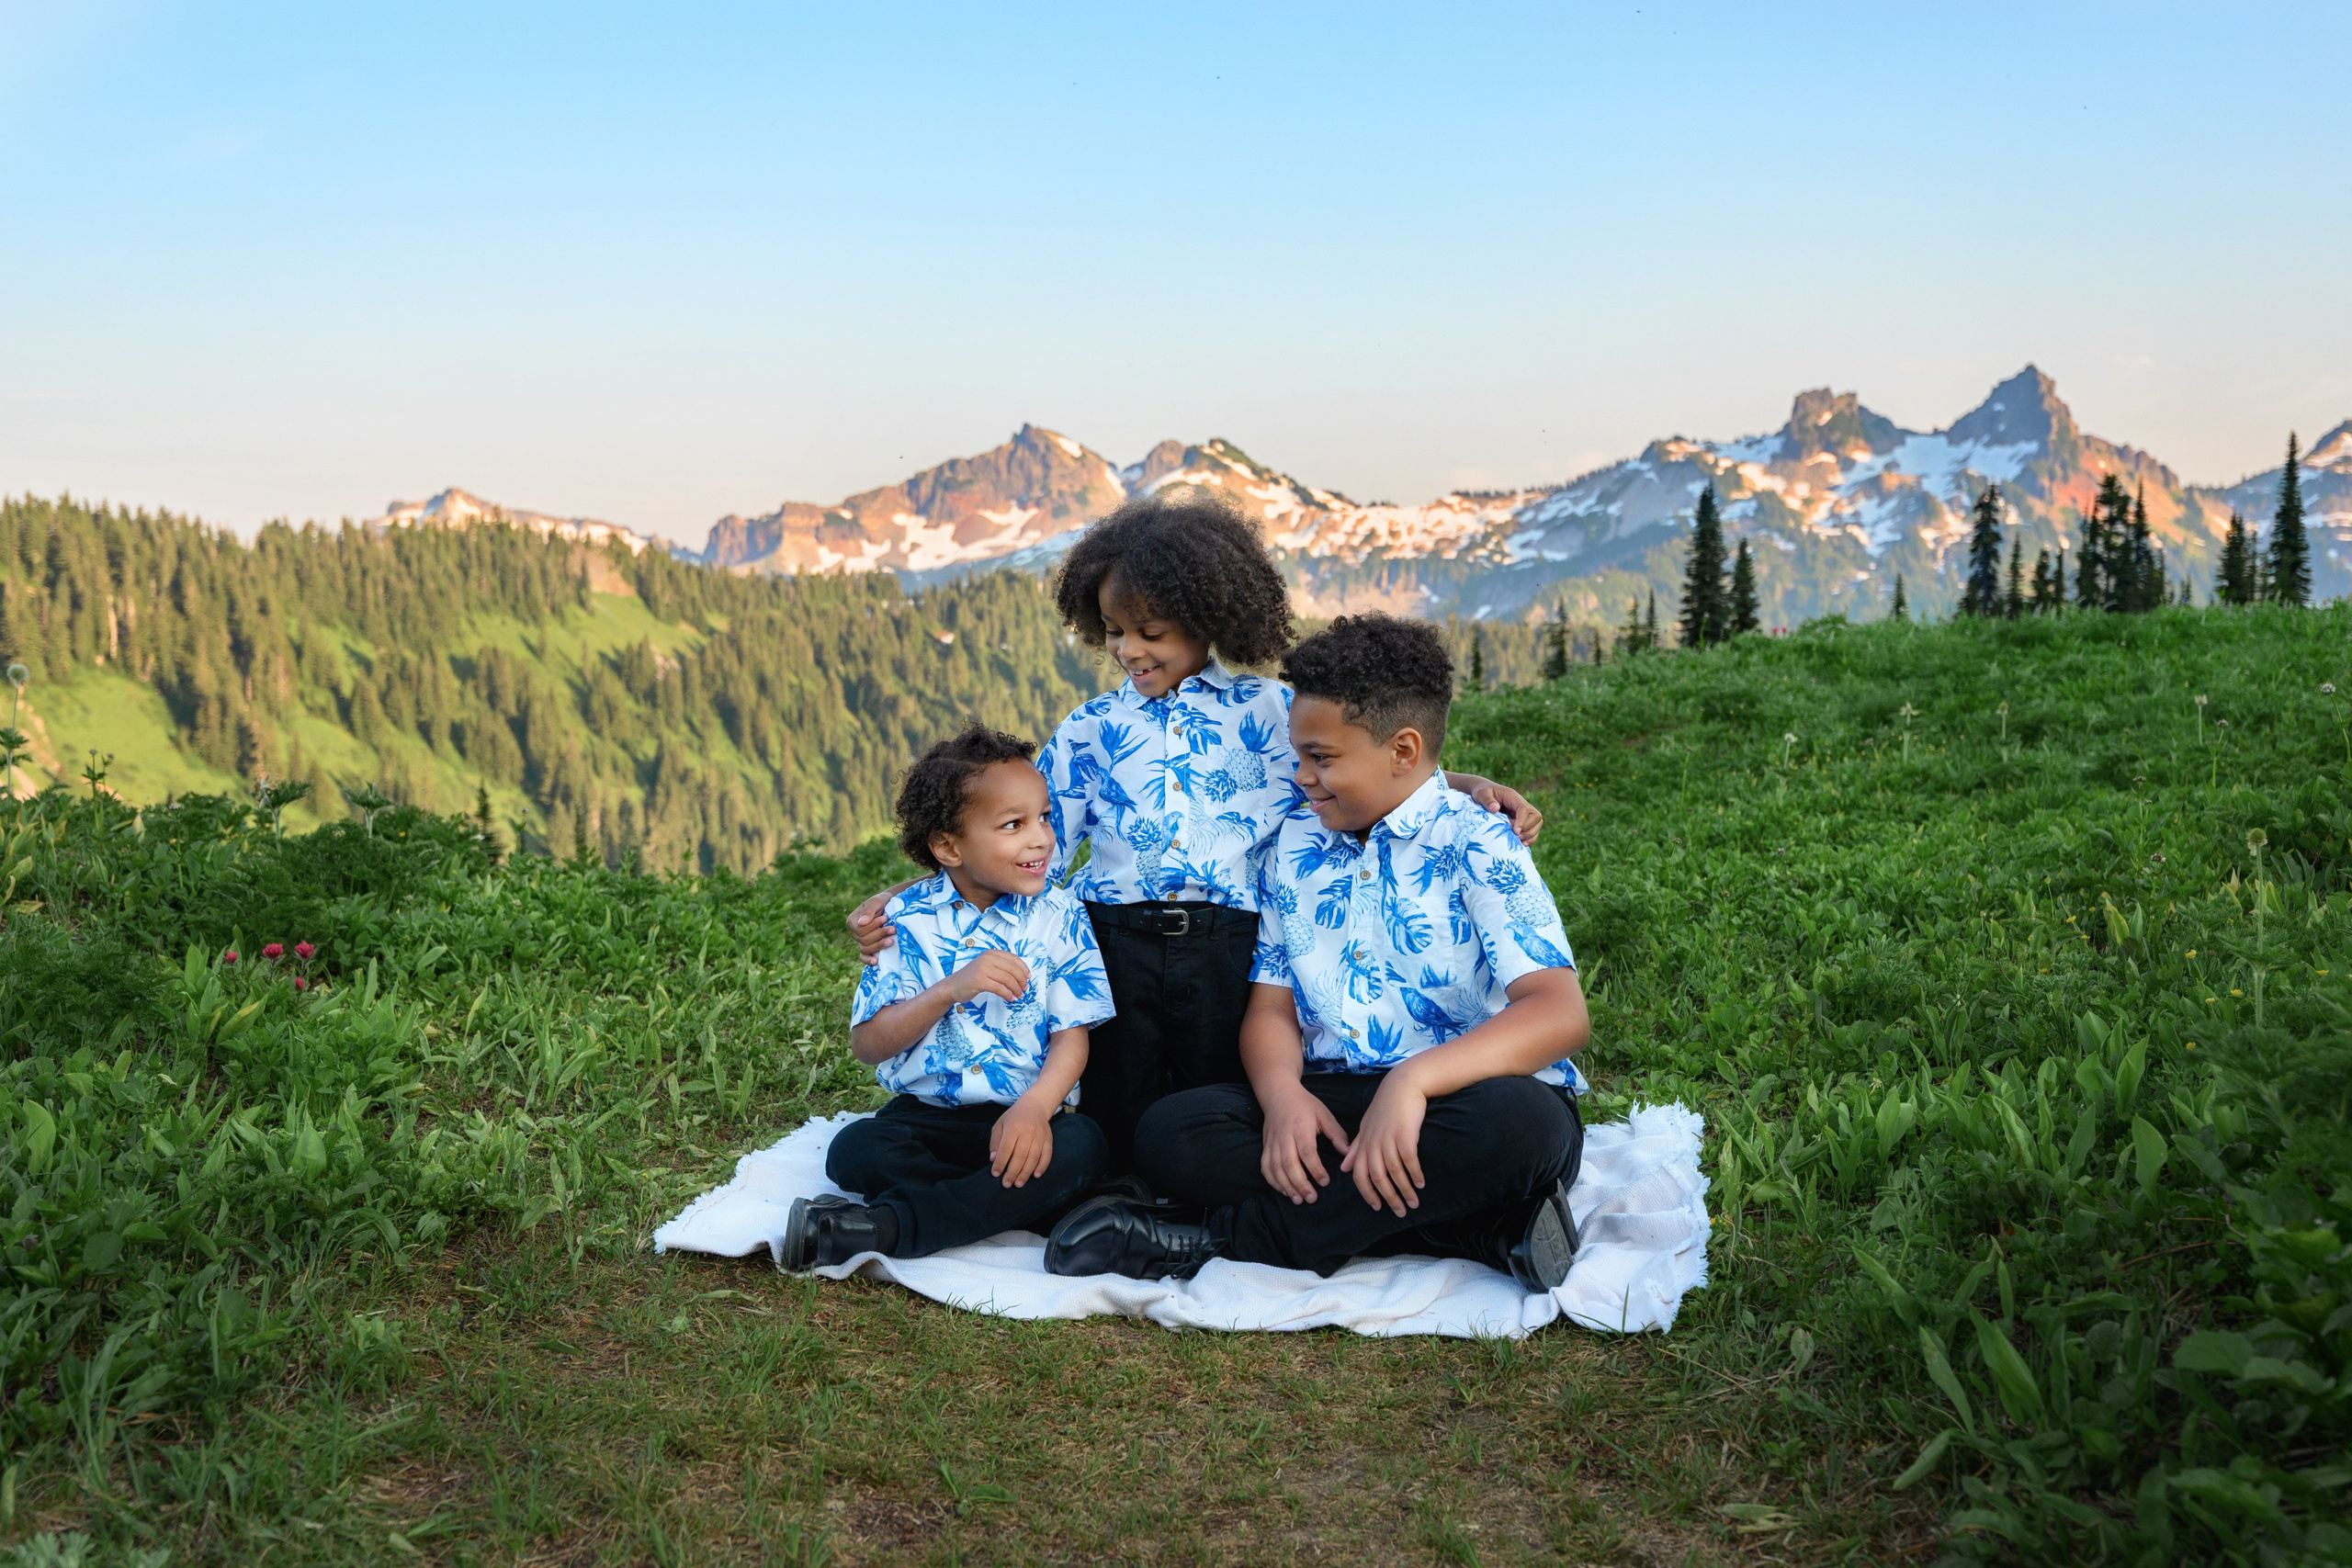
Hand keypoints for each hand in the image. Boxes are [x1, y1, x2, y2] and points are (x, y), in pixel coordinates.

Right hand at [847, 891, 894, 961]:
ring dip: (879, 945)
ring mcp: (860, 942)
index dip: (873, 926)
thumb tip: (862, 922)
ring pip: (865, 949)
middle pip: (863, 940)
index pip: (859, 929)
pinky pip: (863, 957)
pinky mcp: (868, 948)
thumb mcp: (875, 902)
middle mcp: (854, 933)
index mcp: (852, 921)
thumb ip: (868, 911)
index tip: (885, 918)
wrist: (890, 906)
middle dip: (879, 934)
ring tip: (891, 941)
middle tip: (893, 929)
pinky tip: (876, 961)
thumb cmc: (881, 902)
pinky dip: (868, 960)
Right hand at [948, 951, 1029, 1005]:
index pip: (1013, 958)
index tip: (1028, 977)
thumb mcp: (987, 966)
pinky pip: (999, 988)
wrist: (953, 986)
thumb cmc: (972, 978)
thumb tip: (1021, 975)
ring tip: (1019, 995)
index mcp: (991, 953)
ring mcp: (983, 969)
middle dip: (1021, 980)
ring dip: (1016, 989)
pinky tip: (1010, 998)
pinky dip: (1007, 994)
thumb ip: (1001, 967)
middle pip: (1012, 969)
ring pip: (1007, 979)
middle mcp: (987, 959)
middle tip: (1025, 988)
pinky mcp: (980, 981)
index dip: (1023, 968)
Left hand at [990, 1101, 1054, 1186]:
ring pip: (1033, 1158)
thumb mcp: (1000, 1125)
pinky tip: (1036, 1176)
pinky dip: (1042, 1167)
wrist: (1035, 1106)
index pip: (1006, 1148)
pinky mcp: (1048, 1139)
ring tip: (1018, 1184)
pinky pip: (1047, 1155)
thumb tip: (993, 1159)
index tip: (995, 1174)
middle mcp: (1027, 1132)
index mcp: (1013, 1127)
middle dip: (1012, 1172)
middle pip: (1020, 1155)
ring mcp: (1039, 1136)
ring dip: (1026, 1173)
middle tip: (1006, 1184)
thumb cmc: (1014, 1117)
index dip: (1001, 1163)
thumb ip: (995, 1142)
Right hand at [1259, 1083, 1348, 1203]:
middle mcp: (1284, 1136)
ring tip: (1298, 1200)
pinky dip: (1273, 1181)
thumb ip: (1336, 1134)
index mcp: (1300, 1127)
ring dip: (1286, 1186)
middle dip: (1300, 1183)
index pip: (1306, 1152)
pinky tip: (1284, 1190)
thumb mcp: (1323, 1114)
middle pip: (1288, 1163)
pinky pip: (1265, 1167)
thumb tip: (1347, 1153)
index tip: (1325, 1182)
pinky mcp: (1265, 1146)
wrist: (1278, 1094)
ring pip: (1275, 1168)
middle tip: (1312, 1198)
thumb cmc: (1304, 1105)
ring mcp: (1272, 1142)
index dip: (1315, 1169)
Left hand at [1340, 1075, 1427, 1216]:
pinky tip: (1421, 1183)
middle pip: (1378, 1179)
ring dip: (1405, 1190)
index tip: (1378, 1207)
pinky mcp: (1405, 1135)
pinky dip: (1415, 1174)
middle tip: (1400, 1211)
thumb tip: (1344, 1168)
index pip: (1360, 1176)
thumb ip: (1356, 1148)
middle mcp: (1373, 1144)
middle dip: (1389, 1198)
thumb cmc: (1385, 1107)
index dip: (1368, 1194)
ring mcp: (1388, 1140)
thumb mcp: (1366, 1126)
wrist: (1402, 1085)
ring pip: (1394, 1173)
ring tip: (1414, 1202)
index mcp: (1363, 1144)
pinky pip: (1410, 1161)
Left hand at [1471, 783, 1542, 845]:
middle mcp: (1521, 804)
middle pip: (1536, 816)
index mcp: (1513, 797)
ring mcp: (1523, 813)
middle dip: (1528, 828)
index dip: (1522, 821)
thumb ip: (1486, 800)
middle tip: (1515, 835)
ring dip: (1531, 834)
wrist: (1484, 793)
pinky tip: (1521, 843)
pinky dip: (1530, 837)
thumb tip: (1495, 809)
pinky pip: (1533, 829)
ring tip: (1518, 840)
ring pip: (1537, 823)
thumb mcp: (1481, 794)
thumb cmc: (1482, 792)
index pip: (1524, 809)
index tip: (1515, 831)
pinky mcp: (1522, 820)